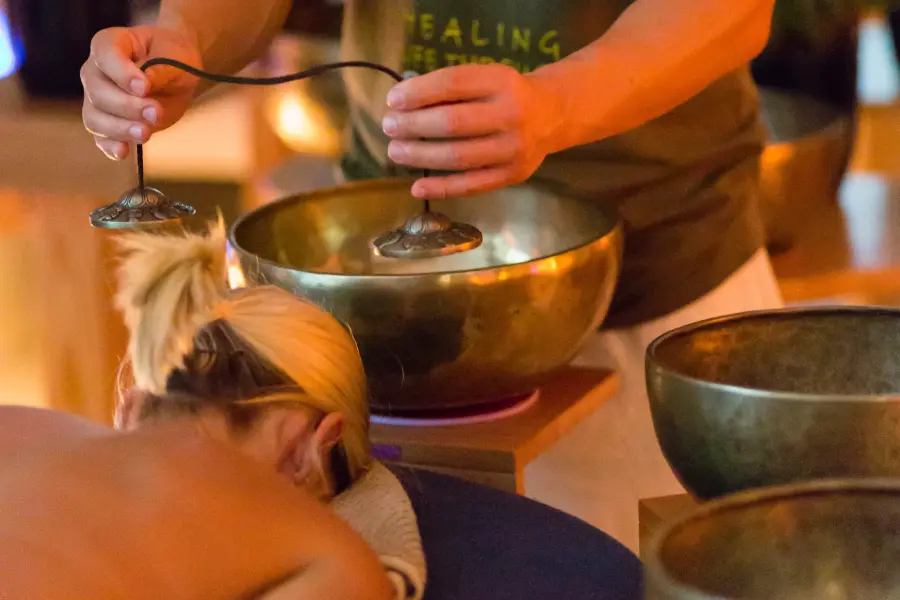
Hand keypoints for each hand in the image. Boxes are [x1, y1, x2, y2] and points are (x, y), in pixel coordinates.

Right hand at [81, 26, 202, 160]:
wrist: (176, 74)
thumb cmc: (173, 57)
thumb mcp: (176, 56)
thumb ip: (161, 68)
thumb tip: (146, 85)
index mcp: (109, 44)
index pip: (104, 55)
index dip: (121, 72)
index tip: (144, 87)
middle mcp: (95, 71)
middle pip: (98, 93)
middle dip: (127, 106)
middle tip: (154, 112)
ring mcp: (97, 99)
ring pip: (95, 118)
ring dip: (119, 129)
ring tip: (145, 134)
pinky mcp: (108, 123)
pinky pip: (101, 138)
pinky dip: (110, 146)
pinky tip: (124, 152)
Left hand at [381, 63, 566, 198]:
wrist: (552, 115)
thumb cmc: (506, 95)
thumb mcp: (486, 78)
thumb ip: (452, 89)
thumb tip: (403, 105)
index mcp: (502, 81)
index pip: (452, 84)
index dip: (417, 92)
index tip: (393, 100)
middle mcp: (511, 114)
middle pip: (452, 122)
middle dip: (413, 125)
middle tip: (389, 126)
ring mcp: (513, 148)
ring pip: (458, 156)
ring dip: (420, 156)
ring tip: (395, 151)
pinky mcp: (512, 175)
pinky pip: (470, 185)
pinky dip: (440, 188)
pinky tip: (416, 186)